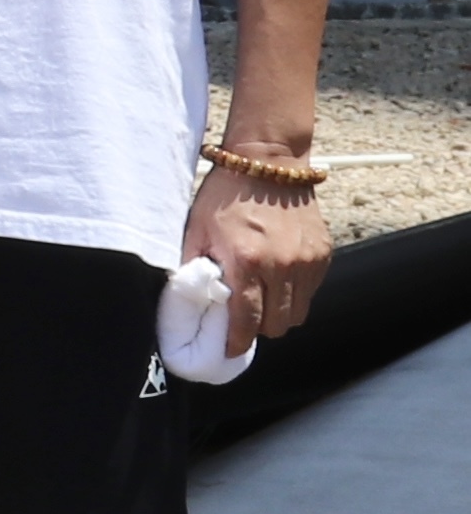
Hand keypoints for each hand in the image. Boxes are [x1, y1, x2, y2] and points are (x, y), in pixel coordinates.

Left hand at [185, 159, 330, 346]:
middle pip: (278, 325)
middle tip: (245, 320)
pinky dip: (296, 294)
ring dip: (280, 314)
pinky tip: (278, 279)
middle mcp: (282, 266)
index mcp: (247, 262)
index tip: (229, 350)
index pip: (247, 321)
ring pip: (299, 313)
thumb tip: (191, 301)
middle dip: (259, 329)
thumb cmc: (225, 195)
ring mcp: (307, 261)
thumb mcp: (197, 230)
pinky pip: (312, 291)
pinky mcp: (323, 254)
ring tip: (263, 301)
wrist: (268, 163)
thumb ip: (194, 268)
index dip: (237, 342)